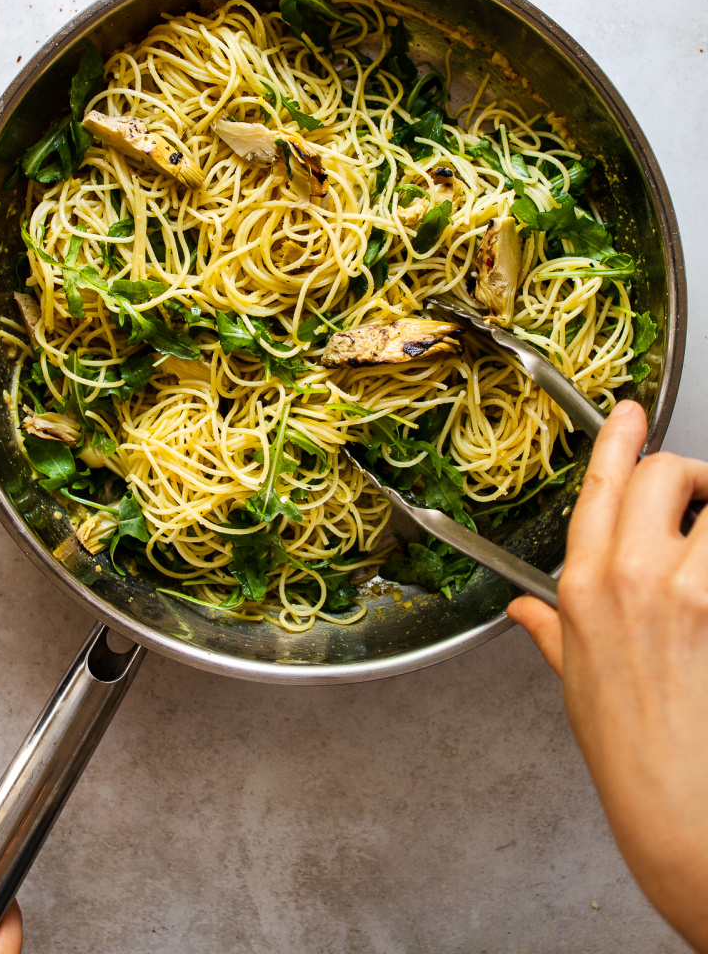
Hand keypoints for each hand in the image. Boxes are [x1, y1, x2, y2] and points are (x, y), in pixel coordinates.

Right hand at [508, 399, 707, 952]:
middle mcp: (627, 576)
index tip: (632, 414)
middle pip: (664, 475)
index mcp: (581, 586)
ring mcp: (680, 589)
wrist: (673, 801)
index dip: (620, 439)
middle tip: (699, 498)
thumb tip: (525, 614)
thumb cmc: (625, 745)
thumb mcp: (573, 677)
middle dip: (688, 476)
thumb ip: (549, 632)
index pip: (601, 486)